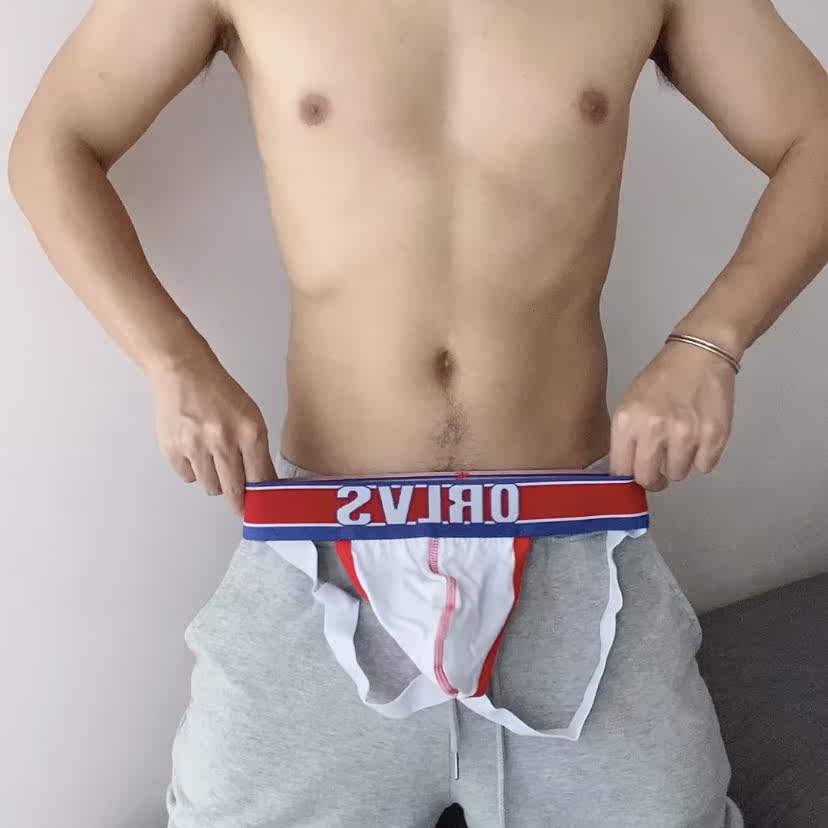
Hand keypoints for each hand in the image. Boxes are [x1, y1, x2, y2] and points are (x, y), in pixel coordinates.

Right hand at [150, 349, 277, 514]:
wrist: (183, 373)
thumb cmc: (221, 394)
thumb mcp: (250, 417)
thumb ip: (257, 451)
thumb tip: (264, 484)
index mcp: (249, 432)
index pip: (260, 478)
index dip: (261, 496)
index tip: (261, 506)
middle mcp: (223, 441)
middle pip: (234, 490)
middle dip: (238, 501)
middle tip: (239, 504)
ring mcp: (195, 447)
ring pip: (210, 487)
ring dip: (215, 481)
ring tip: (213, 462)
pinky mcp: (173, 449)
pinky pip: (188, 477)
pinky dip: (194, 471)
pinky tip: (195, 452)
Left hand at [609, 341, 735, 490]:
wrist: (699, 355)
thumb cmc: (663, 378)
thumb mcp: (630, 404)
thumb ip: (627, 438)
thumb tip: (627, 471)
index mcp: (627, 421)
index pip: (621, 469)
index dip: (629, 475)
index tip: (635, 473)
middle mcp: (654, 429)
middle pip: (648, 478)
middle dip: (653, 478)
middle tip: (659, 470)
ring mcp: (685, 434)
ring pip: (678, 474)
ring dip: (679, 463)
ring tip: (681, 440)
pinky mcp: (713, 436)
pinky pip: (704, 466)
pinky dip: (703, 456)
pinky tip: (699, 435)